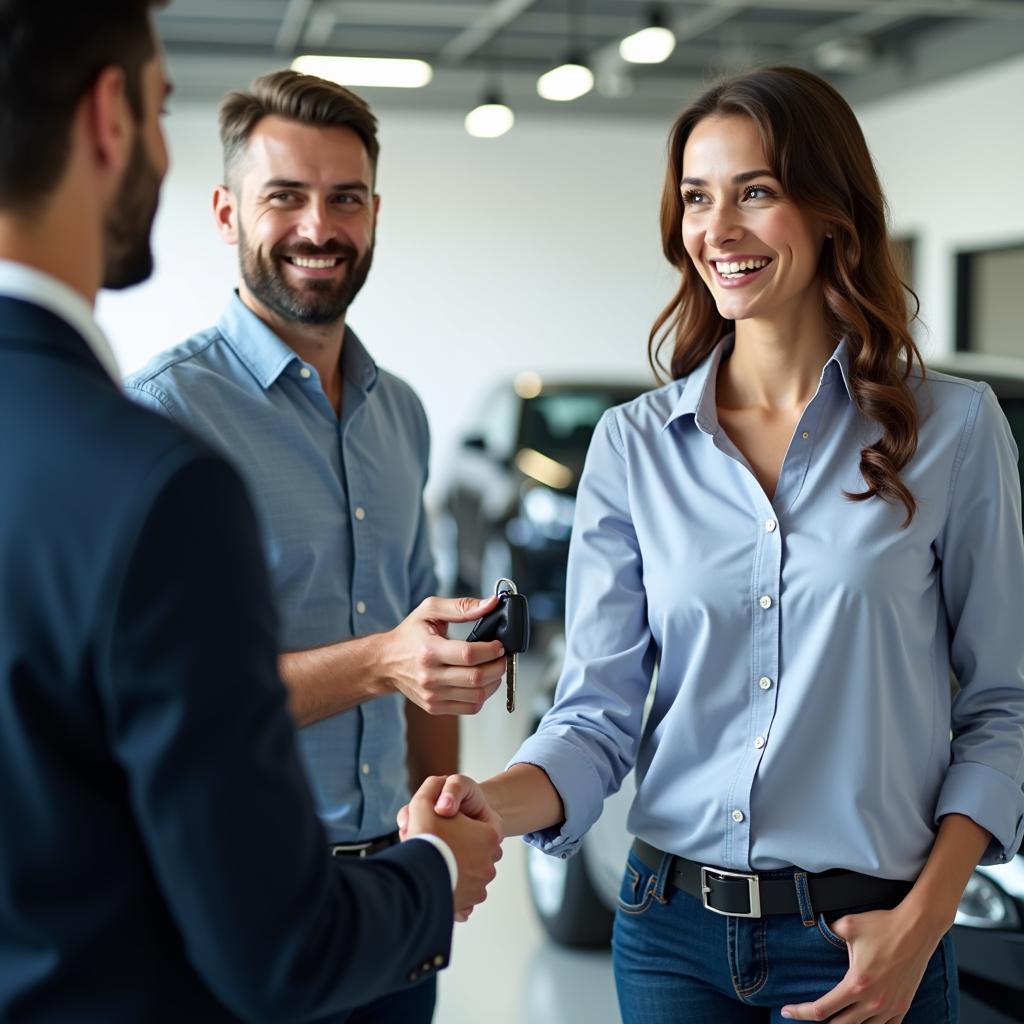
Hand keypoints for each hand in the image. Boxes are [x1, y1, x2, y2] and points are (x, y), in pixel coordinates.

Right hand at [381, 596, 506, 714]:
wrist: (385, 662)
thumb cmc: (409, 635)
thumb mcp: (430, 610)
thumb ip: (462, 606)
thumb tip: (491, 604)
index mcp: (429, 650)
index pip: (469, 655)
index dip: (492, 650)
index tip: (499, 645)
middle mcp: (429, 676)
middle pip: (477, 678)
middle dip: (498, 666)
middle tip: (501, 656)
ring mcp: (432, 695)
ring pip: (477, 696)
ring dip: (494, 682)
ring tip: (493, 668)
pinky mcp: (435, 707)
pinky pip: (470, 708)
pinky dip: (482, 696)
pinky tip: (481, 682)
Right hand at [403, 776, 502, 920]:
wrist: (415, 878)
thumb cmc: (425, 837)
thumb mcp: (425, 802)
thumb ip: (432, 788)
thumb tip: (438, 785)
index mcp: (490, 836)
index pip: (481, 827)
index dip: (460, 825)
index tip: (447, 828)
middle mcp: (490, 863)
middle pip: (475, 851)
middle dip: (460, 850)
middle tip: (439, 848)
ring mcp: (480, 887)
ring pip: (469, 875)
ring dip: (456, 871)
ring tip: (435, 868)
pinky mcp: (468, 904)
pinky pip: (463, 897)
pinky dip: (454, 892)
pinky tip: (439, 885)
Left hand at [781, 904, 945, 1022]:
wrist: (917, 928)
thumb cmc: (882, 925)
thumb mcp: (847, 925)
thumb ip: (827, 933)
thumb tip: (813, 932)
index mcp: (856, 984)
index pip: (822, 1010)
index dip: (801, 1012)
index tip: (786, 1011)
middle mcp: (873, 1001)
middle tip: (806, 1016)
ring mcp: (890, 1007)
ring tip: (833, 1019)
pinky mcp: (903, 1006)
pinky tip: (862, 1022)